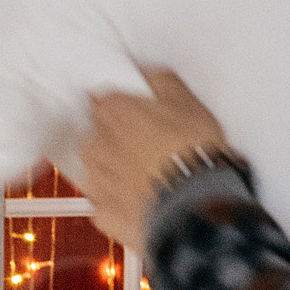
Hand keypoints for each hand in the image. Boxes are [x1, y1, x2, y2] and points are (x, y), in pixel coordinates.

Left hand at [76, 69, 227, 256]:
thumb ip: (159, 81)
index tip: (139, 116)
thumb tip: (147, 74)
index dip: (123, 109)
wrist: (194, 208)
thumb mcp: (188, 101)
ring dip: (117, 171)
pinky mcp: (102, 214)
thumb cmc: (192, 155)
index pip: (102, 100)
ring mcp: (96, 181)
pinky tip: (145, 201)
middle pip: (98, 135)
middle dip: (118, 140)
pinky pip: (107, 204)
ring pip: (100, 170)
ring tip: (151, 178)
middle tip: (150, 148)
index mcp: (112, 111)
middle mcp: (95, 144)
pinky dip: (122, 203)